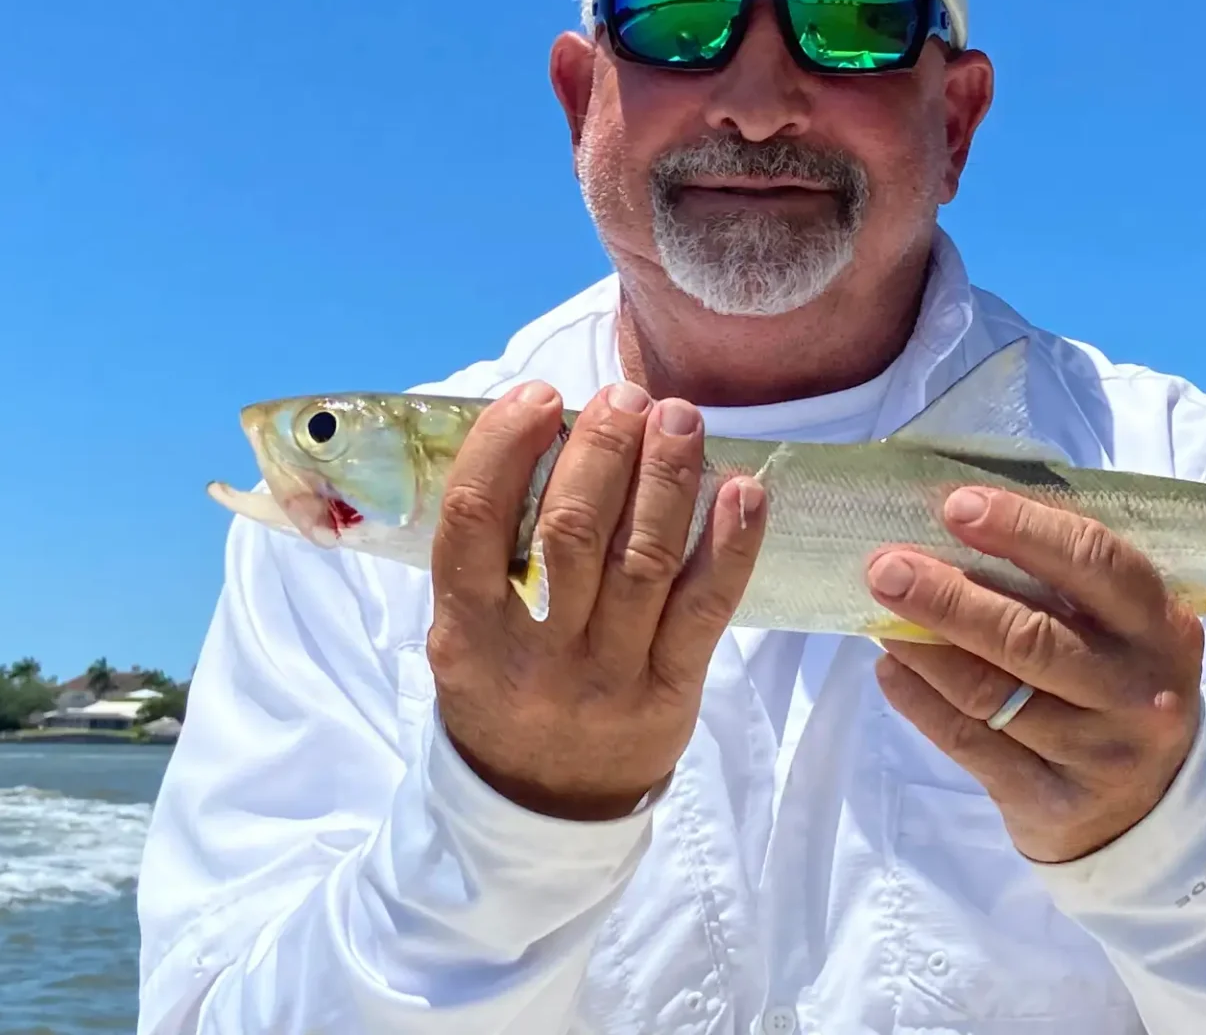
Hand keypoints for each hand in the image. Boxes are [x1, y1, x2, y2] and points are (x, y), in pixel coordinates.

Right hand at [426, 380, 764, 820]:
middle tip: (627, 396)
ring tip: (680, 419)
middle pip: (572, 534)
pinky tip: (742, 490)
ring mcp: (607, 678)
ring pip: (644, 561)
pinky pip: (706, 608)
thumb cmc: (506, 689)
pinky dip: (730, 544)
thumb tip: (545, 429)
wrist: (544, 808)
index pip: (474, 524)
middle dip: (604, 450)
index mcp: (464, 633)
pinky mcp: (671, 693)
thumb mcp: (467, 632)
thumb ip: (490, 550)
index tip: (540, 397)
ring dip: (667, 478)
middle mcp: (534, 658)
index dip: (504, 448)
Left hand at [867, 487, 1203, 863]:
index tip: (956, 506)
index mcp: (1161, 626)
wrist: (1147, 806)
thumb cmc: (1117, 680)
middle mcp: (1139, 691)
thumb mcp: (1121, 627)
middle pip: (1029, 636)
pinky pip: (971, 744)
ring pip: (990, 692)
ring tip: (881, 614)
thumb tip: (958, 522)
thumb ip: (1062, 578)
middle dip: (948, 596)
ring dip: (924, 647)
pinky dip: (921, 702)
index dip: (1022, 530)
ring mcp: (1099, 753)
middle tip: (885, 567)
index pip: (1094, 562)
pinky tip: (892, 670)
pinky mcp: (1053, 803)